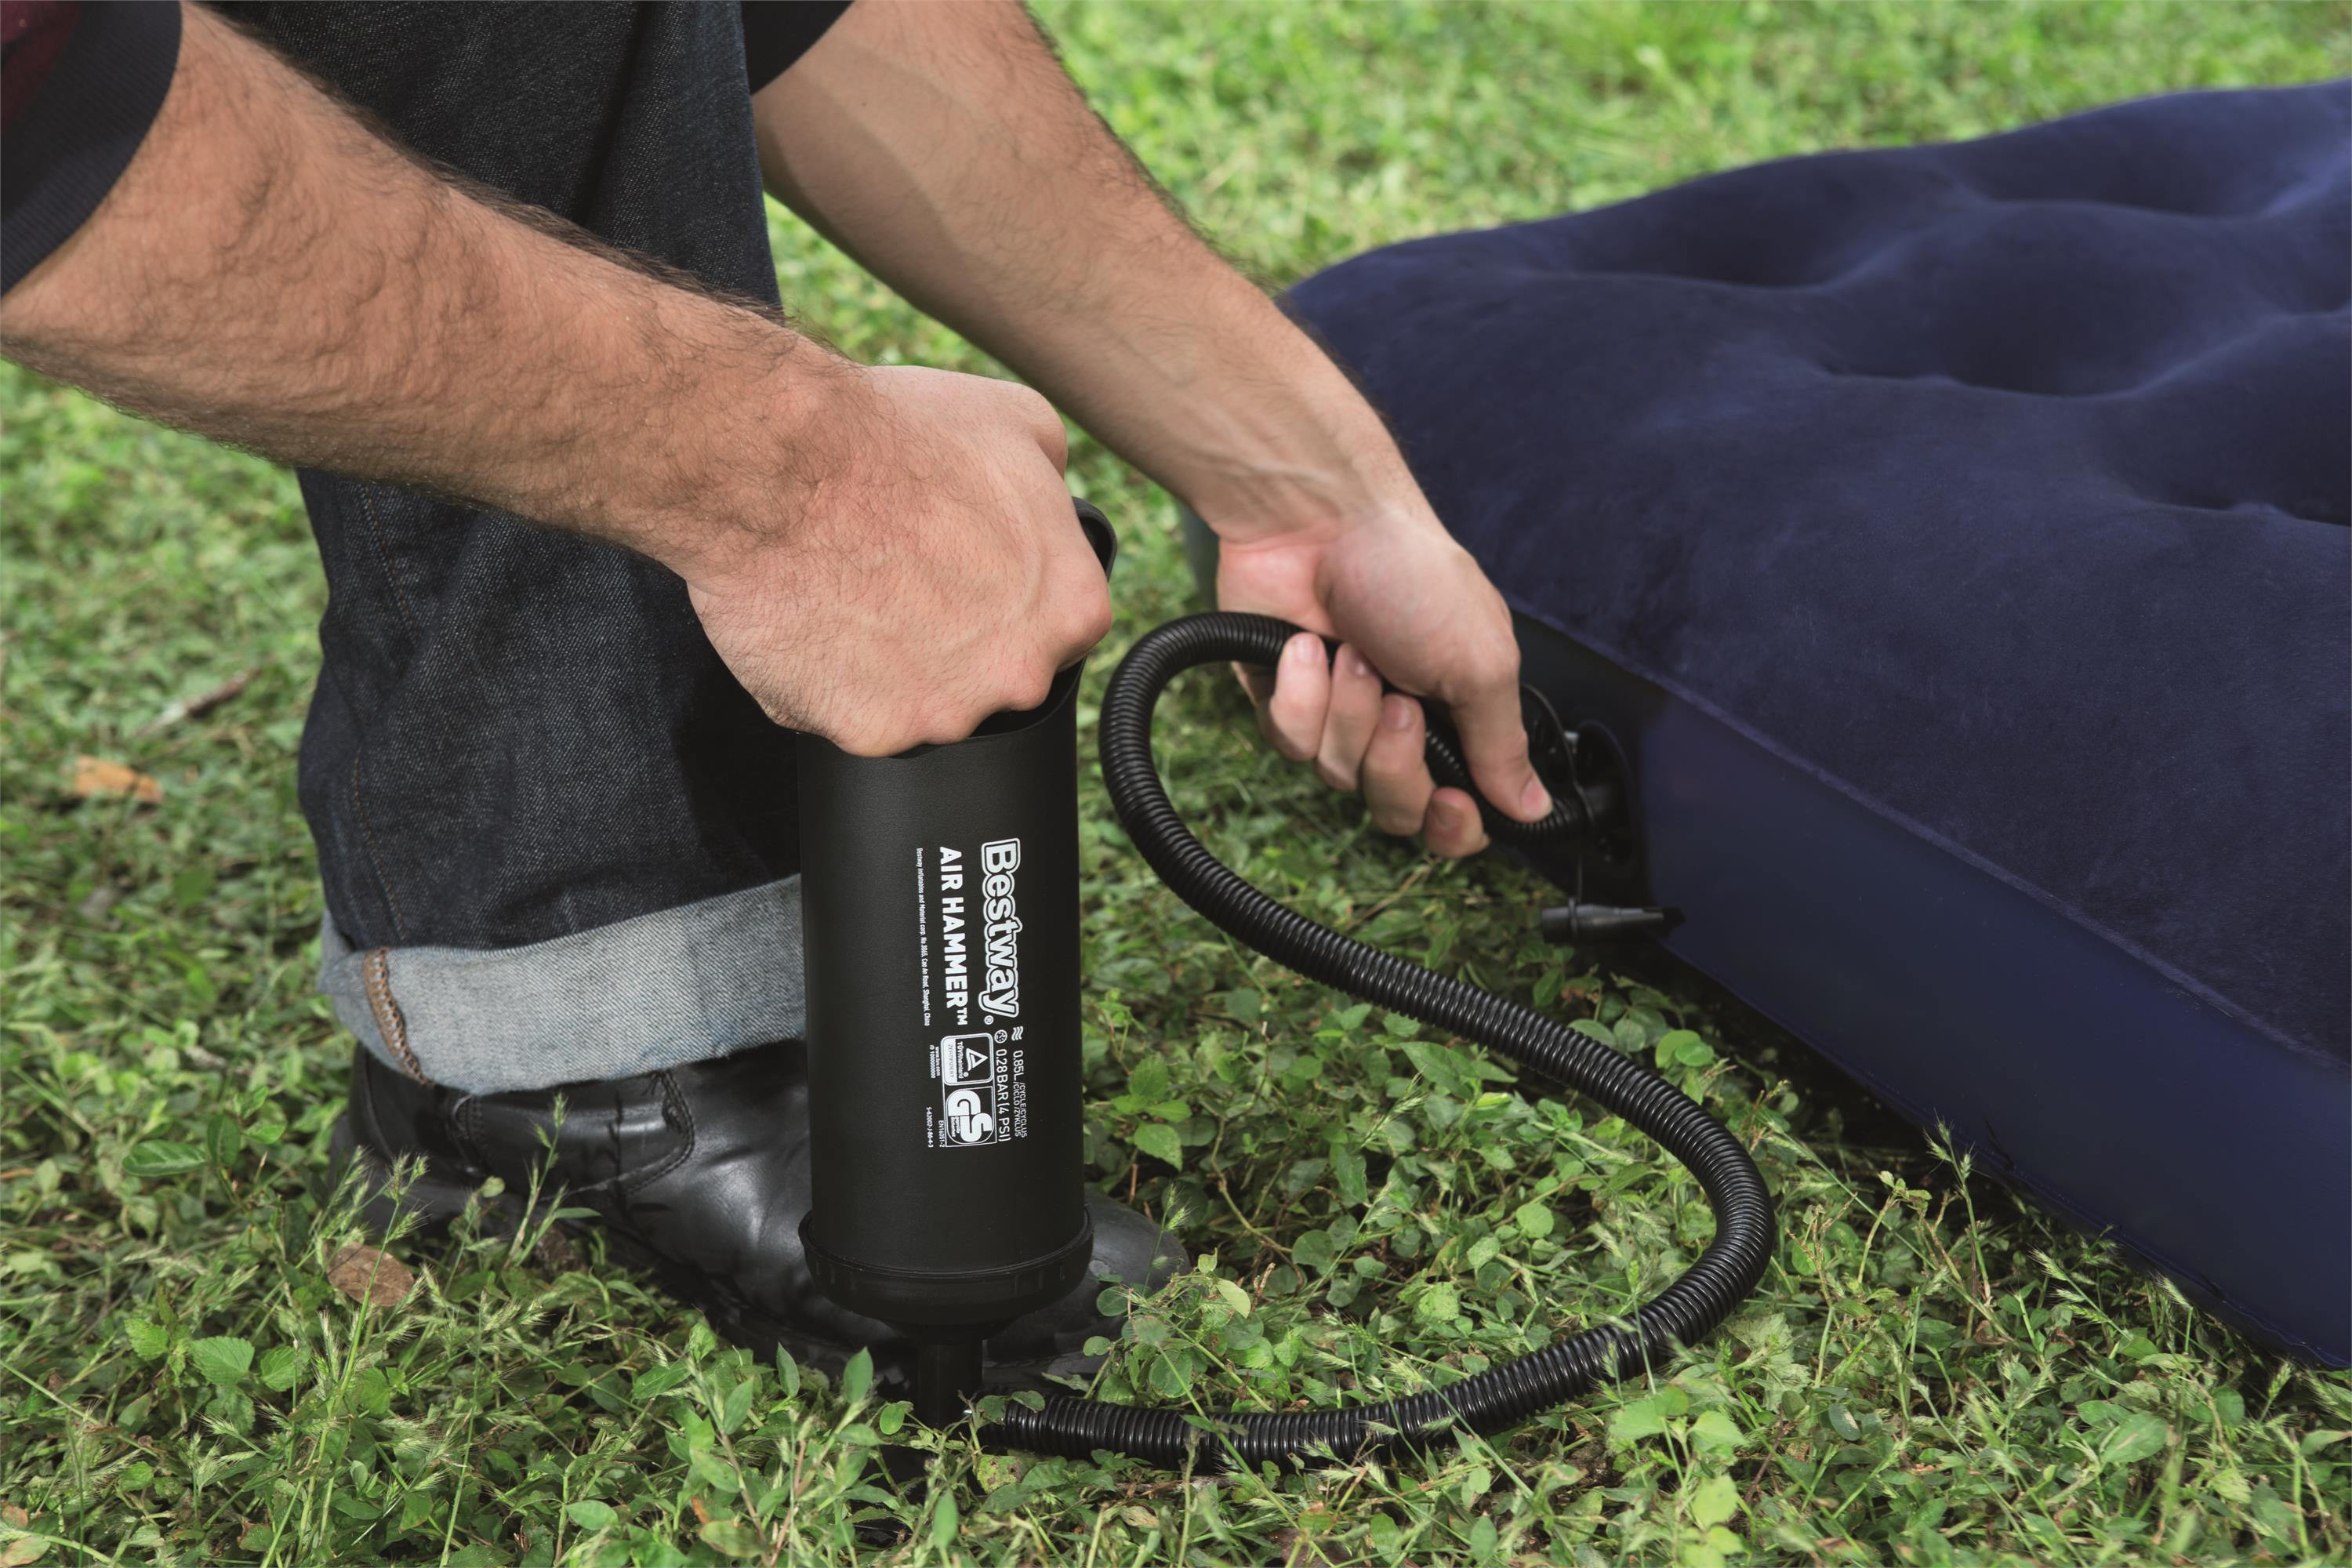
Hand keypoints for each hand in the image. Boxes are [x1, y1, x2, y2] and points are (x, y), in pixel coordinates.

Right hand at [679, 364, 1110, 754]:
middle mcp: (1021, 675)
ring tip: (854, 592)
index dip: (1007, 597)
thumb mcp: (1017, 422)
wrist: (780, 466)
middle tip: (902, 578)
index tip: (965, 572)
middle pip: (994, 675)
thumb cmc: (893, 438)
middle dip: (955, 638)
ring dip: (893, 665)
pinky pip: (853, 717)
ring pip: (924, 703)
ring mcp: (946, 714)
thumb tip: (1051, 504)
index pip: (1059, 629)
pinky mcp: (871, 733)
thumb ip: (1052, 482)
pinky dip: (832, 683)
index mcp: (1071, 609)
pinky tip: (817, 624)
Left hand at [1217, 508, 1546, 857]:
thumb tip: (1532, 808)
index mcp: (1457, 716)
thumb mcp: (1481, 661)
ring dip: (1350, 713)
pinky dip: (1302, 696)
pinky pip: (1291, 744)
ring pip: (1339, 777)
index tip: (1453, 804)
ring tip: (1355, 652)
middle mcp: (1399, 725)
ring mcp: (1339, 716)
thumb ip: (1503, 744)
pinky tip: (1308, 647)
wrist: (1318, 521)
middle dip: (1396, 763)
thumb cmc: (1410, 574)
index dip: (1454, 826)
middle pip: (1397, 809)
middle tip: (1401, 705)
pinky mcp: (1282, 703)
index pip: (1459, 811)